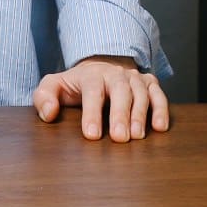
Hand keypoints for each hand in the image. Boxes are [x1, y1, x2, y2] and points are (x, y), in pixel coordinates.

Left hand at [33, 57, 169, 140]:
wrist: (100, 68)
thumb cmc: (76, 86)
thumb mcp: (54, 86)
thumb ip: (44, 97)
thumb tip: (49, 113)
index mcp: (91, 74)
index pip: (92, 91)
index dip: (92, 113)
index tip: (91, 135)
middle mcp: (115, 74)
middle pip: (120, 90)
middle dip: (120, 113)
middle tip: (120, 138)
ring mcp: (134, 78)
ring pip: (141, 92)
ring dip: (141, 114)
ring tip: (137, 136)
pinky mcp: (150, 84)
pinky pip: (159, 94)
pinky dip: (161, 109)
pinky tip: (160, 127)